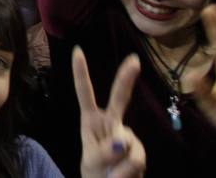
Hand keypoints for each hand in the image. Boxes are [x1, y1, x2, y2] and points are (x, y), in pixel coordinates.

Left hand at [73, 48, 145, 177]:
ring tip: (111, 173)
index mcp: (91, 121)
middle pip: (119, 99)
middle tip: (134, 60)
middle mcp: (111, 123)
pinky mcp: (138, 151)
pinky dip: (127, 172)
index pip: (85, 94)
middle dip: (126, 79)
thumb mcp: (92, 162)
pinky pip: (136, 160)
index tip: (77, 51)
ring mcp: (127, 136)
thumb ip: (104, 152)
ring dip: (119, 165)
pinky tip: (122, 175)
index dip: (81, 73)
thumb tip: (122, 143)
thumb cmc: (95, 172)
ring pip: (127, 144)